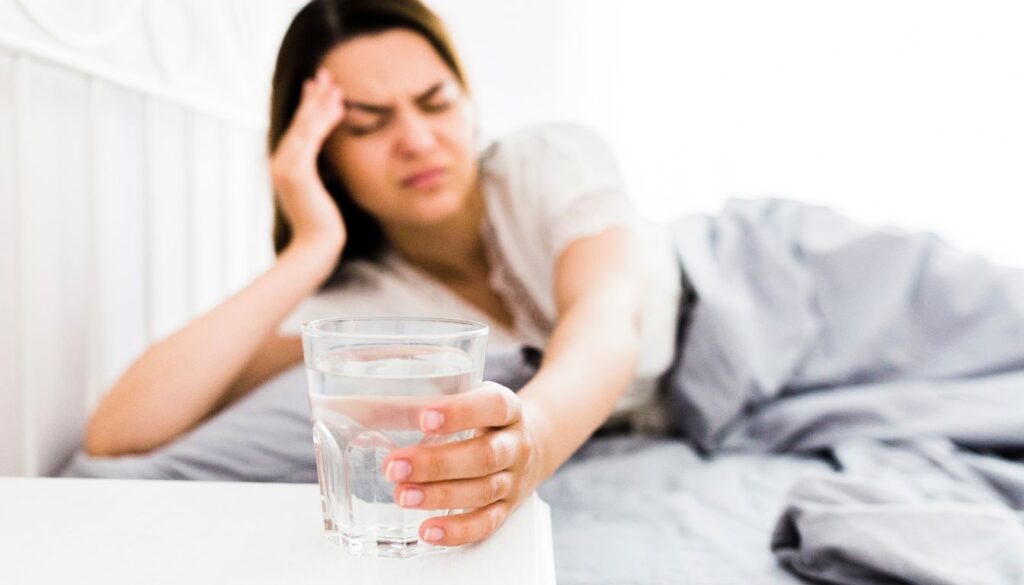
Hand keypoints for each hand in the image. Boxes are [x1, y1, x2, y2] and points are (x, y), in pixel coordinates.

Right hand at [269, 68, 346, 254]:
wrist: (314, 248)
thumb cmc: (319, 228)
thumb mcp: (316, 198)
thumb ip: (314, 182)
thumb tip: (321, 176)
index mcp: (284, 167)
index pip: (297, 130)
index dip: (307, 107)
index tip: (317, 88)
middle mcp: (281, 162)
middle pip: (298, 121)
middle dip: (313, 97)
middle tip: (325, 74)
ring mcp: (286, 166)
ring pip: (305, 125)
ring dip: (320, 102)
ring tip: (334, 83)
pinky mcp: (298, 172)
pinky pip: (313, 138)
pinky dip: (325, 121)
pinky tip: (338, 107)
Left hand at [381, 382, 548, 546]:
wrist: (533, 443)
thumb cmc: (485, 417)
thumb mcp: (468, 396)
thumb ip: (427, 400)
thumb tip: (356, 407)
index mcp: (508, 409)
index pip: (493, 406)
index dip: (461, 412)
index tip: (424, 418)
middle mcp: (515, 444)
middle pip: (485, 455)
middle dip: (437, 463)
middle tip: (395, 466)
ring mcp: (513, 479)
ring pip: (483, 490)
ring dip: (440, 496)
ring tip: (403, 495)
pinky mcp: (507, 508)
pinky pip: (486, 523)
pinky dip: (457, 530)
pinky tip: (428, 530)